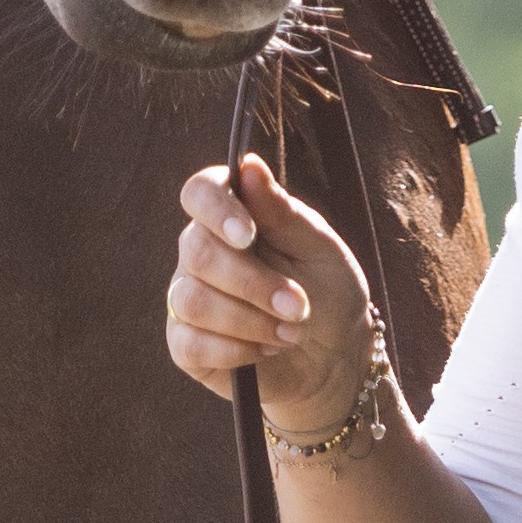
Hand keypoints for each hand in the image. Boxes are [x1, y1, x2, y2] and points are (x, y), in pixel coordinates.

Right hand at [166, 155, 375, 439]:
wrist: (335, 357)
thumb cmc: (329, 292)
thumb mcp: (319, 249)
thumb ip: (282, 212)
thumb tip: (249, 165)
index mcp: (234, 217)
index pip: (200, 192)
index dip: (216, 209)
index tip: (248, 234)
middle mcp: (202, 252)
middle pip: (197, 251)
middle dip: (253, 283)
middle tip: (299, 307)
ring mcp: (188, 297)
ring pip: (192, 300)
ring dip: (250, 320)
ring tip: (291, 332)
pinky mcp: (185, 345)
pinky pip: (189, 344)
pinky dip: (234, 350)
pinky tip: (265, 350)